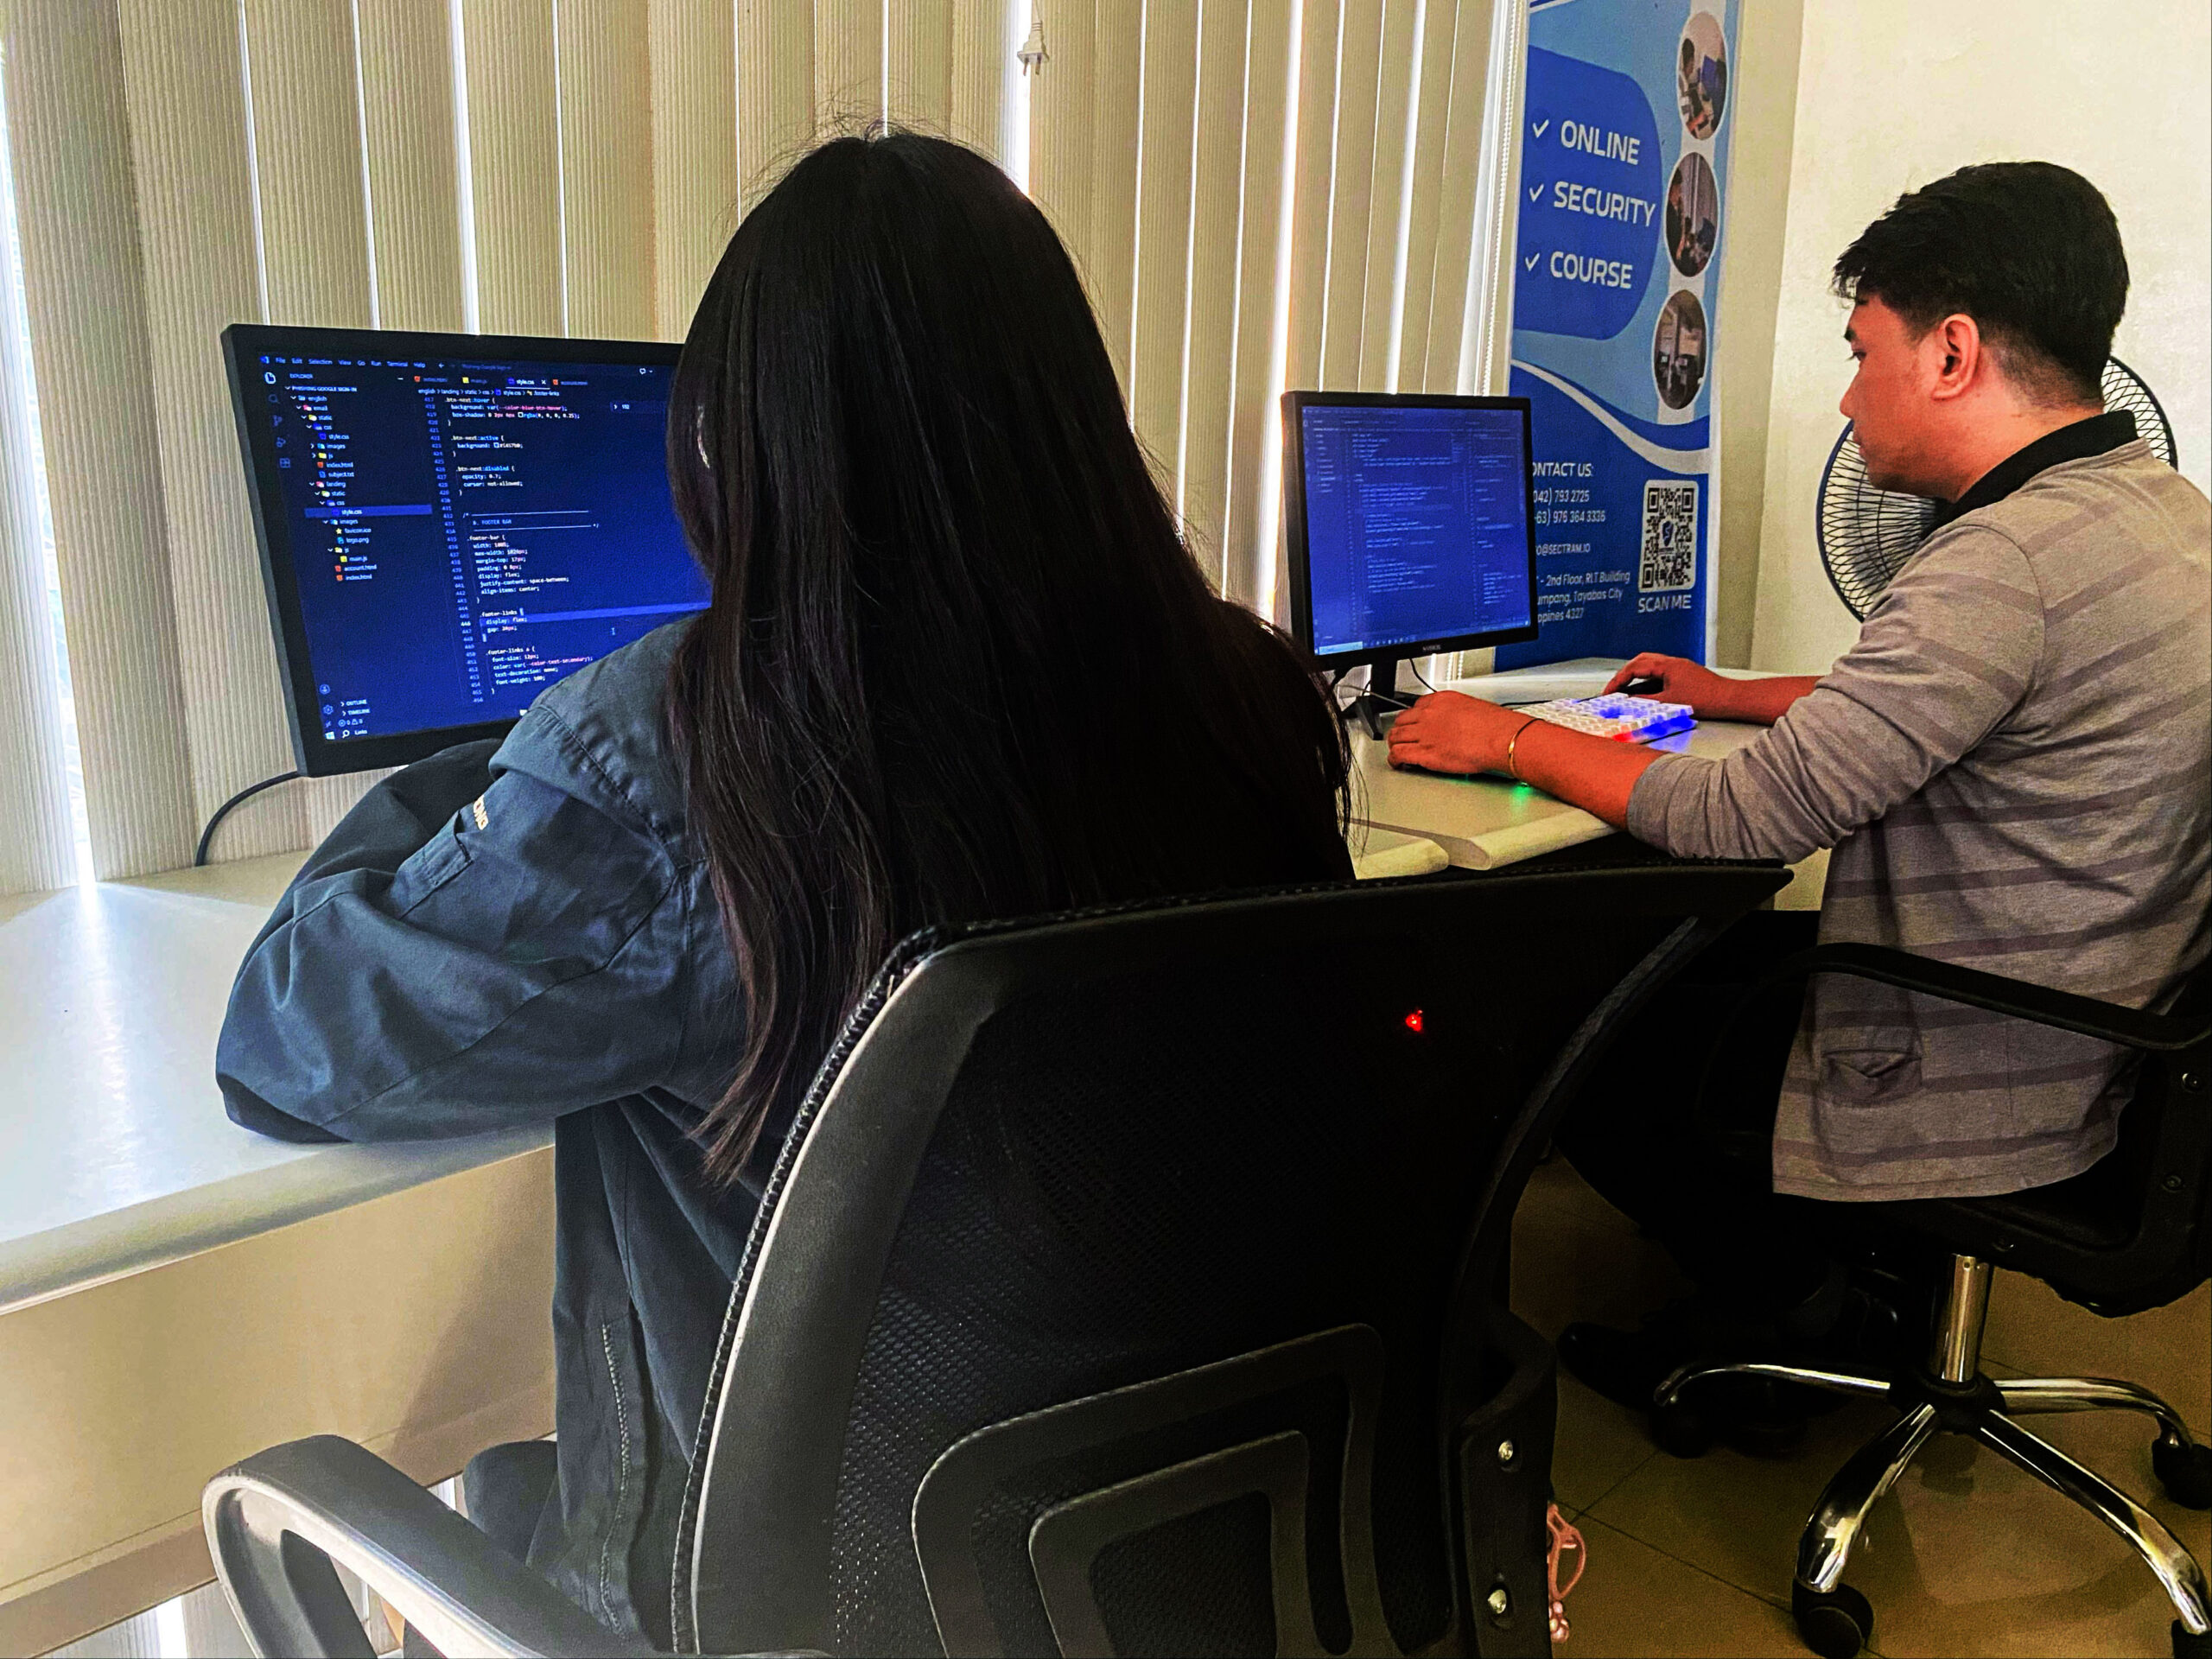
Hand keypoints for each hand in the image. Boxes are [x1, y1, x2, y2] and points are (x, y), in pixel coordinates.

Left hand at [1385, 691, 1531, 775]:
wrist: (1499, 738)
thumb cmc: (1495, 726)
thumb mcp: (1475, 709)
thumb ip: (1461, 715)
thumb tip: (1462, 723)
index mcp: (1441, 701)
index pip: (1417, 706)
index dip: (1413, 718)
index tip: (1414, 723)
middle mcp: (1429, 715)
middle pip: (1402, 721)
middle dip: (1399, 730)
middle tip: (1400, 737)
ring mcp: (1424, 734)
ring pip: (1396, 737)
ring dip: (1394, 744)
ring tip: (1396, 751)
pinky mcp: (1424, 753)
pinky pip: (1400, 754)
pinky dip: (1394, 759)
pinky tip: (1396, 763)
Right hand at [1603, 653, 1735, 716]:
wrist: (1730, 699)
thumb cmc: (1706, 699)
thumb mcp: (1669, 703)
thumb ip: (1646, 702)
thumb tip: (1628, 702)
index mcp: (1666, 665)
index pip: (1634, 668)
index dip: (1617, 681)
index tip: (1607, 693)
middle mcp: (1672, 662)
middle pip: (1640, 662)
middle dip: (1623, 675)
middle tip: (1613, 689)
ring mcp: (1679, 668)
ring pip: (1650, 667)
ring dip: (1636, 678)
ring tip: (1625, 692)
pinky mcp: (1684, 676)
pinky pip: (1660, 675)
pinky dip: (1648, 684)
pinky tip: (1645, 696)